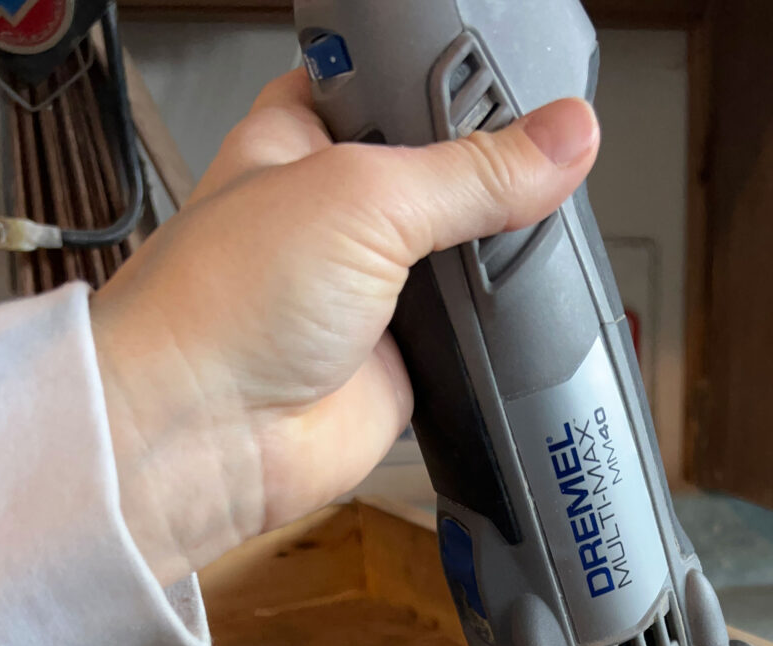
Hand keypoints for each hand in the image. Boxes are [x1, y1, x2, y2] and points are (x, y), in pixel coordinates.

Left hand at [90, 72, 599, 586]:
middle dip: (490, 174)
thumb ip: (472, 172)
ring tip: (545, 231)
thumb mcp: (362, 198)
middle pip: (441, 175)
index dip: (448, 83)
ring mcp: (373, 293)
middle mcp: (337, 215)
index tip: (517, 84)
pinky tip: (527, 311)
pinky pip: (471, 339)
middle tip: (548, 158)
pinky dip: (499, 332)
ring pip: (463, 258)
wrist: (207, 435)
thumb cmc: (222, 305)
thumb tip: (565, 137)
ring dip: (498, 256)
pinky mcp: (403, 363)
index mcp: (303, 141)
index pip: (389, 85)